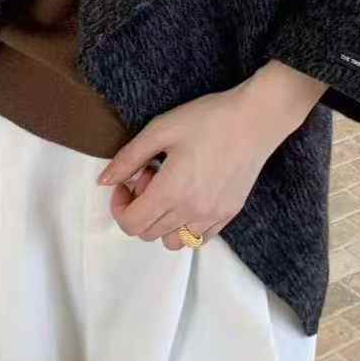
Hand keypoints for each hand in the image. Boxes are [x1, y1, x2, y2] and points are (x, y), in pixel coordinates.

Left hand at [93, 79, 305, 249]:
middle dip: (139, 208)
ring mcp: (212, 216)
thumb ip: (128, 158)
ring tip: (171, 189)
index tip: (127, 182)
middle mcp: (191, 211)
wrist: (256, 119)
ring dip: (162, 222)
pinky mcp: (229, 214)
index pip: (131, 224)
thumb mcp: (160, 129)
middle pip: (148, 233)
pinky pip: (198, 239)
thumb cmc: (208, 118)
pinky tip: (189, 197)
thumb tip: (104, 181)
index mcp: (171, 191)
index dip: (119, 206)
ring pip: (173, 242)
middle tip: (151, 176)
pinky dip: (185, 227)